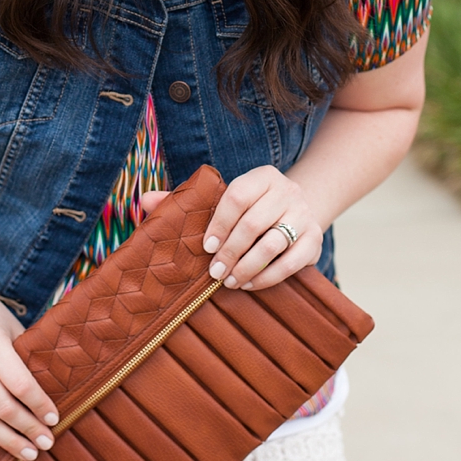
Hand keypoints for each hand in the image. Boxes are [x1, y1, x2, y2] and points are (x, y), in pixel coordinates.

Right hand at [0, 270, 58, 460]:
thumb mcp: (8, 322)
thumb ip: (24, 351)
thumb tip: (52, 383)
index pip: (19, 383)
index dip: (39, 404)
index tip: (54, 418)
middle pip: (2, 406)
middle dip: (28, 429)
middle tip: (47, 441)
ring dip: (8, 442)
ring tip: (29, 453)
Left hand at [141, 166, 321, 290]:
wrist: (298, 209)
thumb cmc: (249, 208)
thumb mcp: (223, 198)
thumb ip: (185, 200)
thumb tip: (145, 201)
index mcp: (262, 176)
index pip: (237, 195)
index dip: (218, 223)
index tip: (205, 247)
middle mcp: (286, 190)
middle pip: (254, 222)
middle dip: (230, 251)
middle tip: (214, 273)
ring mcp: (304, 215)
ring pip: (273, 243)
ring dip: (247, 267)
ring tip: (229, 282)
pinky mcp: (315, 240)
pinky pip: (292, 262)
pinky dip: (269, 277)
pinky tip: (250, 284)